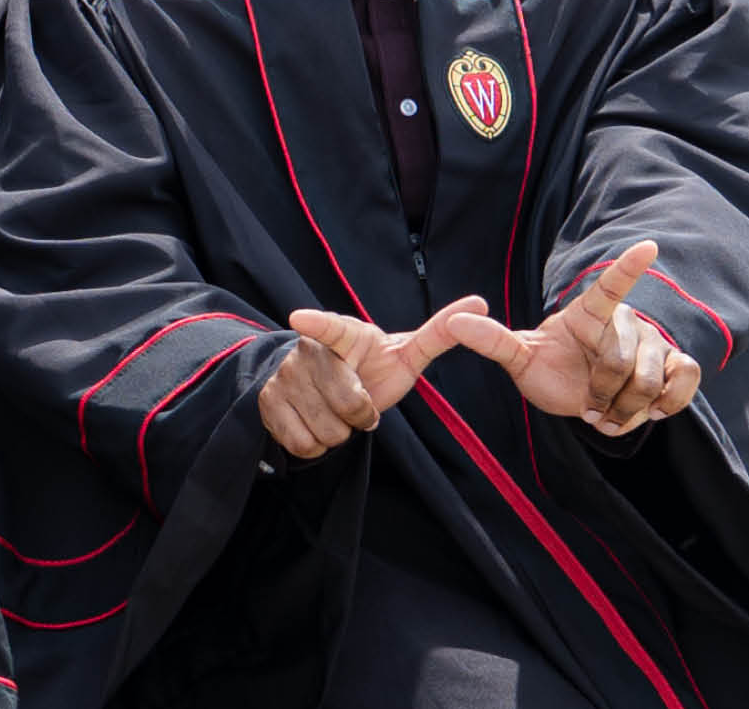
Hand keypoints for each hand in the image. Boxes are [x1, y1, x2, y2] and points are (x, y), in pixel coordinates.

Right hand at [252, 299, 480, 459]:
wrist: (325, 389)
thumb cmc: (372, 367)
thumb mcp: (405, 353)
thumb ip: (438, 333)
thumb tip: (481, 303)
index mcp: (342, 333)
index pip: (330, 327)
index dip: (317, 324)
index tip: (300, 318)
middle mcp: (306, 351)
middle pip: (348, 404)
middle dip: (362, 416)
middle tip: (359, 403)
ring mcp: (283, 377)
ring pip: (325, 429)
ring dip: (339, 433)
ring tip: (336, 413)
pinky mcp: (267, 402)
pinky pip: (302, 443)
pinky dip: (316, 445)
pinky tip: (317, 424)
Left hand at [434, 240, 706, 436]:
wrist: (581, 394)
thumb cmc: (551, 368)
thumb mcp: (520, 357)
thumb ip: (491, 340)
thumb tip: (453, 323)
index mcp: (590, 314)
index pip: (610, 287)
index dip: (628, 268)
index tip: (648, 245)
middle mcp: (626, 323)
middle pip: (621, 362)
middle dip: (601, 395)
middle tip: (589, 406)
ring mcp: (653, 343)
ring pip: (650, 379)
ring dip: (628, 409)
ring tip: (611, 412)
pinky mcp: (675, 366)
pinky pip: (685, 382)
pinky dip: (669, 403)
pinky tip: (651, 410)